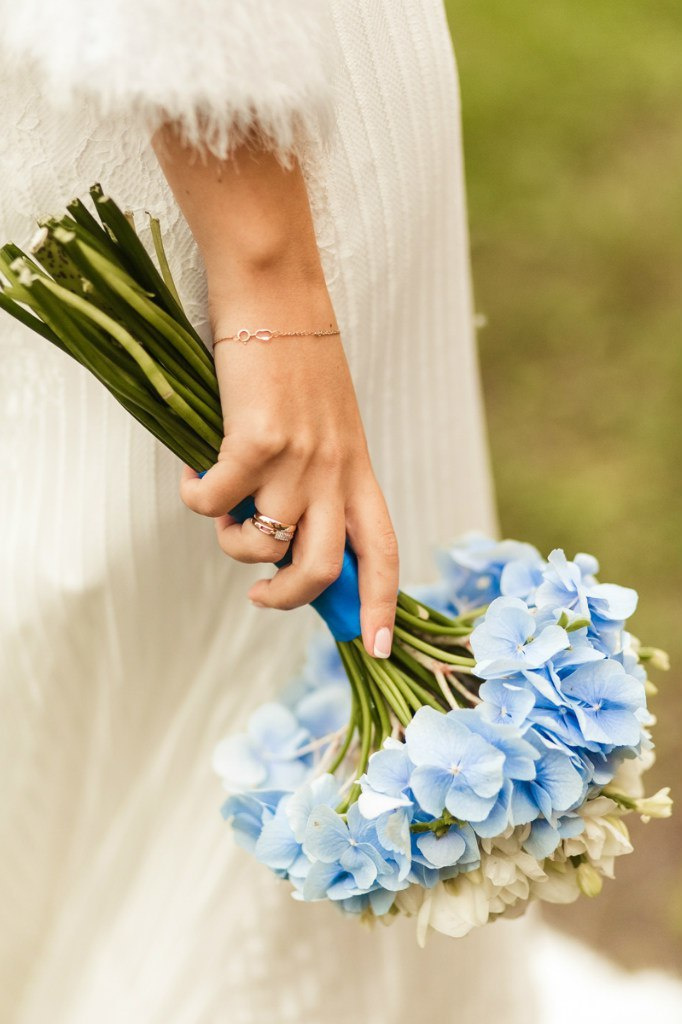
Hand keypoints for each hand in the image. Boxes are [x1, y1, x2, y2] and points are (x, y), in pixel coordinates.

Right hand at [181, 306, 397, 657]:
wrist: (277, 291)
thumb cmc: (296, 359)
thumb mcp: (327, 424)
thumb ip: (316, 478)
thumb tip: (278, 535)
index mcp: (359, 469)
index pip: (384, 550)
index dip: (381, 604)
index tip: (377, 646)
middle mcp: (336, 470)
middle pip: (321, 568)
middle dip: (288, 599)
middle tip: (262, 595)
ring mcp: (299, 457)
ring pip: (261, 540)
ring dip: (231, 540)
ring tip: (220, 506)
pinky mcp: (257, 439)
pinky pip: (215, 501)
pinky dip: (195, 496)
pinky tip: (192, 471)